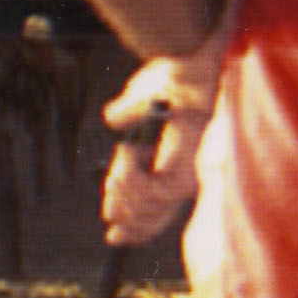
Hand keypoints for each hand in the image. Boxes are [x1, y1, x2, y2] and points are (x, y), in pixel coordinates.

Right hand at [98, 50, 219, 247]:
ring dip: (122, 194)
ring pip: (148, 209)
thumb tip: (114, 121)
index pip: (161, 206)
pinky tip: (128, 155)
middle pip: (153, 217)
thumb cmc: (172, 75)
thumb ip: (127, 113)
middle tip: (108, 211)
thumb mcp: (141, 97)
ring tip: (119, 171)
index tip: (112, 233)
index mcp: (180, 160)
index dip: (136, 223)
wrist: (188, 64)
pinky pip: (151, 195)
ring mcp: (190, 173)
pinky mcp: (187, 170)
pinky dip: (130, 179)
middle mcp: (189, 173)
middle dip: (124, 217)